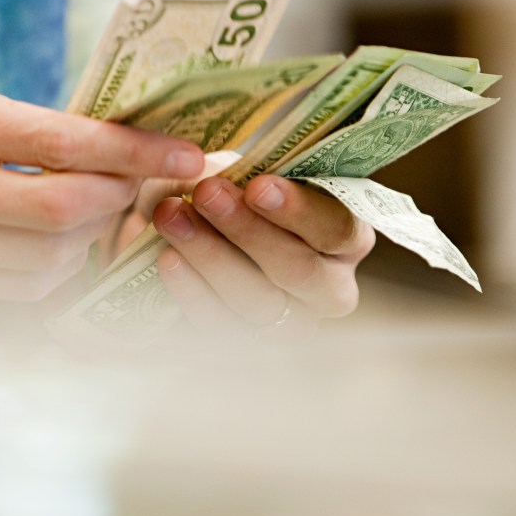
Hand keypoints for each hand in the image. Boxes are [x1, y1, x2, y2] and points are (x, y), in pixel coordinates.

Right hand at [0, 58, 203, 301]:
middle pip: (59, 215)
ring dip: (92, 235)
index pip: (58, 143)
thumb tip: (114, 151)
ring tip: (96, 203)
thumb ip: (22, 121)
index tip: (189, 152)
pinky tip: (57, 236)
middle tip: (139, 177)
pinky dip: (57, 266)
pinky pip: (17, 289)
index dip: (134, 152)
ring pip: (46, 261)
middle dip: (118, 197)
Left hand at [151, 174, 375, 336]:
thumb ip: (242, 170)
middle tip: (206, 192)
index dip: (299, 211)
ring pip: (260, 304)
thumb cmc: (241, 191)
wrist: (202, 229)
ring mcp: (291, 324)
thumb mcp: (247, 170)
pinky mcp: (248, 344)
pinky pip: (221, 327)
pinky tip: (168, 258)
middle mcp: (330, 289)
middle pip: (300, 271)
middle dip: (249, 231)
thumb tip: (207, 171)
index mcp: (347, 239)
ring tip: (171, 216)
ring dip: (212, 257)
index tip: (257, 187)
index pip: (337, 229)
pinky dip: (192, 292)